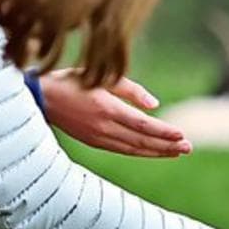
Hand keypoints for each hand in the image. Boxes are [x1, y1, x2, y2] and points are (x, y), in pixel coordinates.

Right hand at [41, 70, 191, 157]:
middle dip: (167, 145)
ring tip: (177, 152)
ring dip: (157, 152)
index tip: (182, 135)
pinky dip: (141, 152)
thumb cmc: (73, 81)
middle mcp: (103, 127)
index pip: (142, 125)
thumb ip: (131, 90)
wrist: (40, 97)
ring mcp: (98, 137)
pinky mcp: (94, 142)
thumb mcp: (102, 76)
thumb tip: (156, 106)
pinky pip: (123, 150)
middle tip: (188, 148)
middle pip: (142, 140)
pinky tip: (155, 151)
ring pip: (134, 149)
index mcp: (107, 108)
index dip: (164, 132)